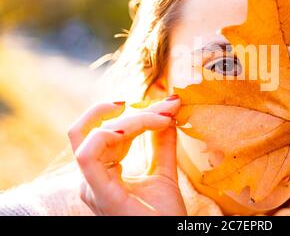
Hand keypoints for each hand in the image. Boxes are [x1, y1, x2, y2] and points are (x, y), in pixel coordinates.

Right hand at [68, 95, 186, 215]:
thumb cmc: (163, 216)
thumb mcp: (164, 170)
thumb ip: (162, 141)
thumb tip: (169, 108)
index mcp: (103, 172)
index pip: (108, 131)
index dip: (138, 112)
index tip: (170, 106)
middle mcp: (92, 177)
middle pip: (97, 128)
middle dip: (132, 111)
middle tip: (166, 105)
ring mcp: (91, 185)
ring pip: (95, 134)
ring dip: (131, 120)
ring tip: (162, 118)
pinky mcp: (98, 192)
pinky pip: (87, 154)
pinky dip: (110, 132)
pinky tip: (135, 127)